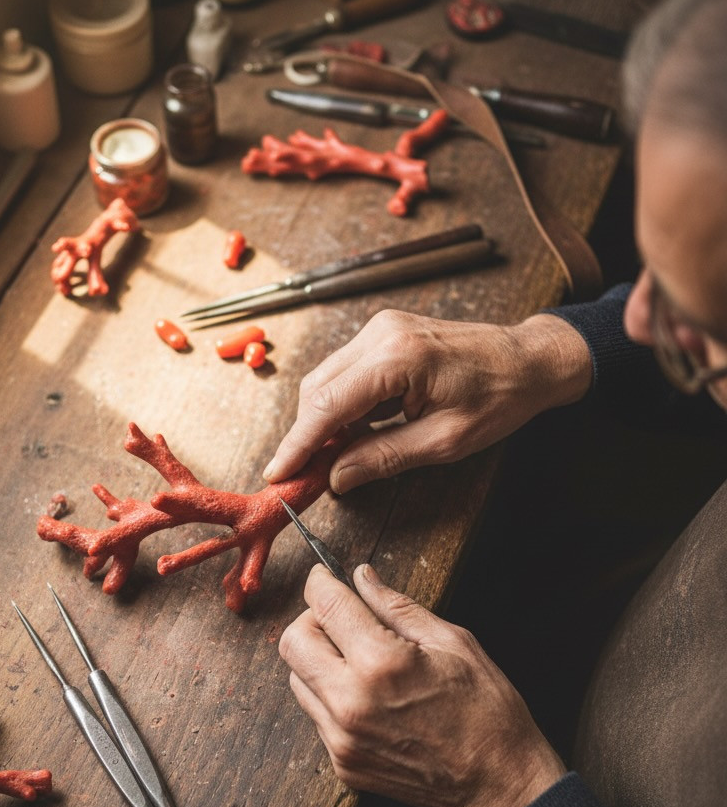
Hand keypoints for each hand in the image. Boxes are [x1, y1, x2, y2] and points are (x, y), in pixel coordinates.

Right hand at [264, 309, 591, 491]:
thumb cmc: (499, 398)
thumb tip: (336, 478)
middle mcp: (381, 334)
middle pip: (317, 389)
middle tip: (306, 476)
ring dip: (324, 420)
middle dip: (307, 435)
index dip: (297, 445)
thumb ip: (384, 458)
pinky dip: (343, 404)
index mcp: (398, 358)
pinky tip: (356, 432)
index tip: (277, 473)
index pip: (327, 406)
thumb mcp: (444, 441)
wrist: (530, 360)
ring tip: (334, 458)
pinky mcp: (386, 333)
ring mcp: (382, 328)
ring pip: (327, 379)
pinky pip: (347, 371)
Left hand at [278, 564, 565, 806]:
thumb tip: (362, 577)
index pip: (325, 604)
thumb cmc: (486, 712)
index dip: (321, 581)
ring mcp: (342, 738)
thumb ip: (398, 606)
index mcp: (381, 663)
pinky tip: (370, 695)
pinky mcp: (342, 763)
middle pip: (293, 641)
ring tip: (360, 660)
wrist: (499, 784)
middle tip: (344, 619)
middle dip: (313, 620)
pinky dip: (332, 695)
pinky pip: (317, 714)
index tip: (326, 575)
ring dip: (319, 659)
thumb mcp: (452, 642)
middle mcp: (350, 702)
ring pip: (298, 678)